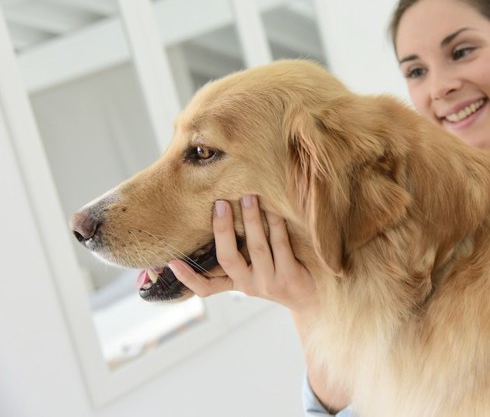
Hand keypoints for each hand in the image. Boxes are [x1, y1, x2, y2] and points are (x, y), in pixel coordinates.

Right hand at [169, 195, 317, 313]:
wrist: (313, 298)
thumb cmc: (278, 273)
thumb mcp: (254, 271)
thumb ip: (237, 254)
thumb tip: (220, 216)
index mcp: (236, 283)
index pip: (206, 287)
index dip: (188, 278)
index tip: (170, 262)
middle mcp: (249, 285)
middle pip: (229, 259)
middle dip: (222, 230)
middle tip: (220, 203)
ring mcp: (270, 282)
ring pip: (257, 248)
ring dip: (251, 220)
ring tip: (248, 196)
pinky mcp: (291, 277)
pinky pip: (281, 246)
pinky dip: (276, 225)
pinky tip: (274, 209)